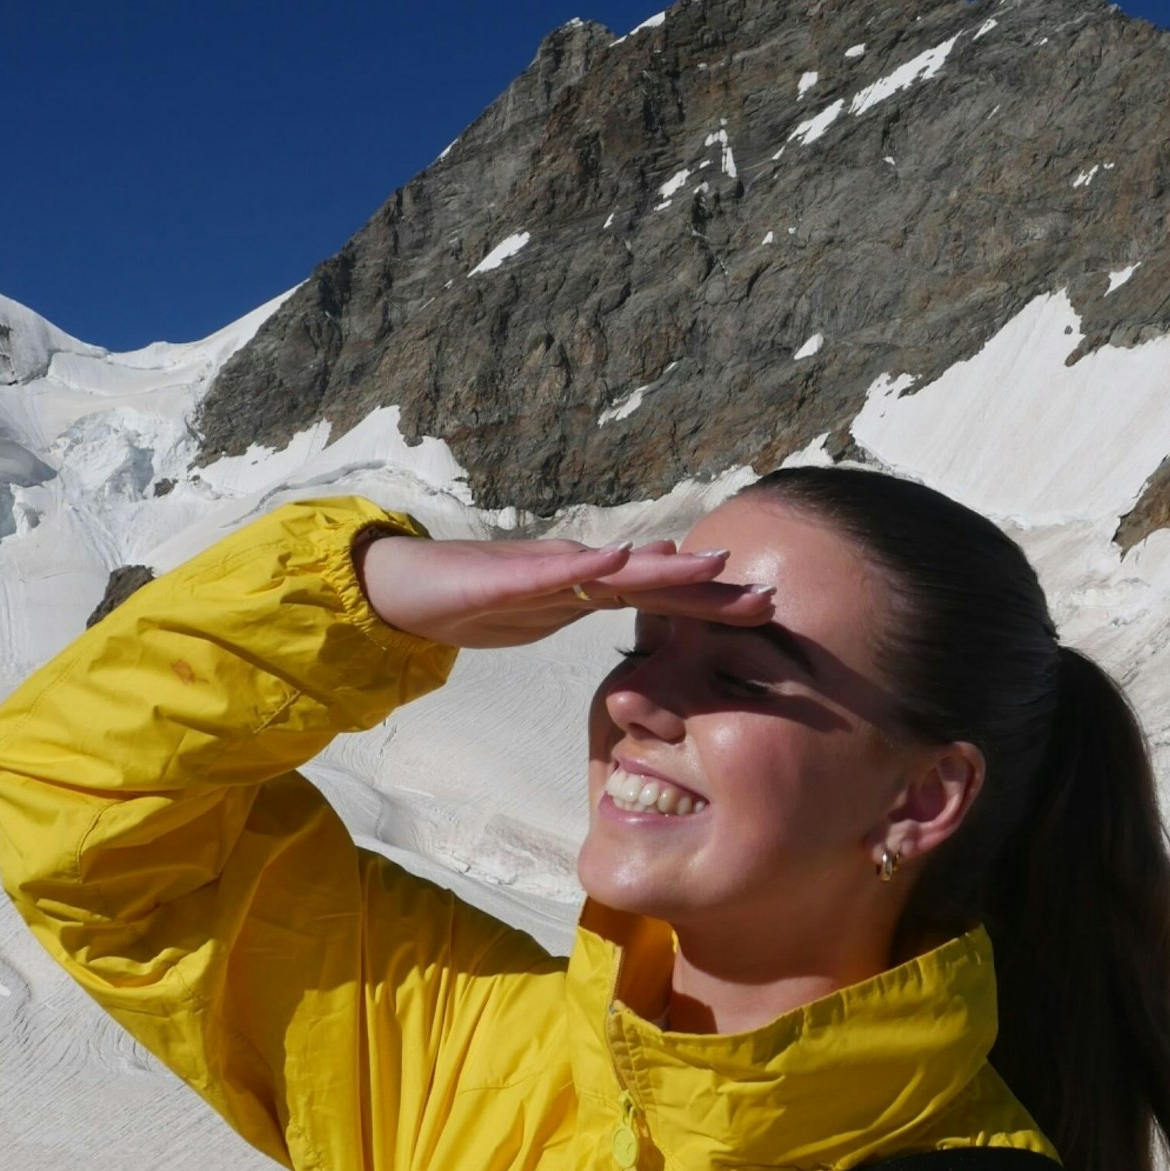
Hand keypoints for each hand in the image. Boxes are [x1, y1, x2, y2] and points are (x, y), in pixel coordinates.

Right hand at [358, 529, 774, 650]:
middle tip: (768, 599)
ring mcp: (543, 571)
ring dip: (664, 571)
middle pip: (653, 583)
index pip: (658, 599)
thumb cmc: (467, 599)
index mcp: (584, 589)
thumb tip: (638, 585)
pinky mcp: (506, 576)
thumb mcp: (541, 612)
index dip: (711, 604)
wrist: (400, 588)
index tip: (765, 611)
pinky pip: (552, 572)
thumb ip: (587, 599)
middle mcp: (574, 571)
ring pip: (614, 573)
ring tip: (711, 566)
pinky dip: (587, 566)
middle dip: (710, 593)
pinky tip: (618, 558)